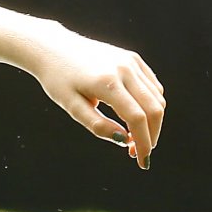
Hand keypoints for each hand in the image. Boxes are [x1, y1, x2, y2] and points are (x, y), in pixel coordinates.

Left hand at [27, 24, 164, 168]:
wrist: (53, 48)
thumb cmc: (58, 79)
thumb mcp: (71, 106)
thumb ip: (97, 125)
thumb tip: (125, 141)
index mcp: (106, 82)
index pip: (137, 118)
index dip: (144, 143)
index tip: (142, 162)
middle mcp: (124, 68)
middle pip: (154, 109)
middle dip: (151, 136)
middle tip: (138, 153)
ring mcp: (130, 61)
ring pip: (157, 98)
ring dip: (152, 122)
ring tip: (134, 137)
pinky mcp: (133, 58)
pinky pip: (153, 86)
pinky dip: (152, 105)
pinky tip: (137, 117)